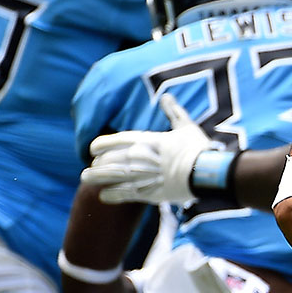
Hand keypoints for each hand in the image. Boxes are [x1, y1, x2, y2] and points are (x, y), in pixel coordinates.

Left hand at [82, 93, 215, 203]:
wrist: (204, 173)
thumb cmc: (197, 148)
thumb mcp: (186, 127)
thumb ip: (174, 112)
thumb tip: (167, 96)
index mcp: (146, 140)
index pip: (115, 141)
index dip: (101, 145)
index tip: (92, 148)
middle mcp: (139, 157)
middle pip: (109, 160)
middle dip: (97, 163)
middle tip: (91, 167)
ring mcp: (141, 176)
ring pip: (111, 177)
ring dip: (96, 178)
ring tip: (86, 179)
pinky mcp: (148, 193)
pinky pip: (123, 194)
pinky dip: (111, 195)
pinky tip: (103, 196)